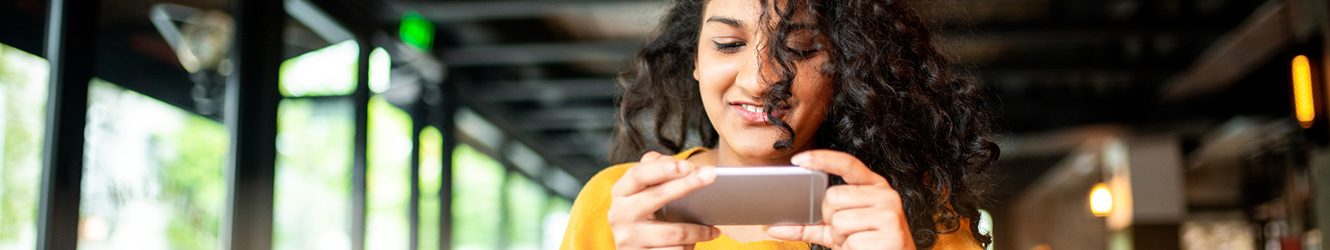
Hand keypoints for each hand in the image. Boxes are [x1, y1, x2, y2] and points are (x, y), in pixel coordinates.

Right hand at [609, 151, 720, 249]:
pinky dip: (690, 247)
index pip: (639, 175)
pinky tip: (700, 243)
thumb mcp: (642, 191)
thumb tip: (674, 161)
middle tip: (712, 175)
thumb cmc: (644, 215)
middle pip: (658, 196)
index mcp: (621, 192)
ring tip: (713, 229)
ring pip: (674, 232)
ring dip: (698, 230)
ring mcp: (629, 239)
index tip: (688, 165)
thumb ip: (654, 170)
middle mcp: (620, 215)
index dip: (663, 168)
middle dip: (687, 184)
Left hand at [765, 150, 915, 249]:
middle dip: (831, 218)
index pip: (847, 164)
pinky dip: (852, 249)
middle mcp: (885, 195)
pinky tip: (865, 248)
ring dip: (840, 237)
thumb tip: (774, 227)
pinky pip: (852, 241)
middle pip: (833, 197)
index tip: (799, 160)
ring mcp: (890, 214)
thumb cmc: (866, 243)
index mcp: (873, 186)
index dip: (822, 159)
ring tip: (856, 239)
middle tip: (845, 230)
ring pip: (839, 220)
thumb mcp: (837, 231)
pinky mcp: (891, 234)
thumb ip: (808, 226)